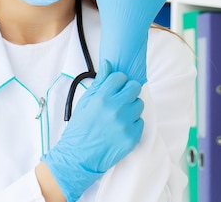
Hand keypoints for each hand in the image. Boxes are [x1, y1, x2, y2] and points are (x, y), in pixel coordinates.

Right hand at [41, 61, 143, 201]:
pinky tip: (121, 128)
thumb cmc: (80, 129)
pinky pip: (140, 122)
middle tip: (121, 99)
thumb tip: (108, 64)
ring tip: (120, 115)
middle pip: (135, 88)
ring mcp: (125, 123)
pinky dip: (133, 124)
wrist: (79, 157)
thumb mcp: (84, 102)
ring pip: (139, 104)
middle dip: (128, 91)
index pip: (120, 77)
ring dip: (132, 107)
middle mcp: (115, 109)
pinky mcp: (132, 137)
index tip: (116, 87)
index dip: (118, 81)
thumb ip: (99, 83)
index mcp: (102, 98)